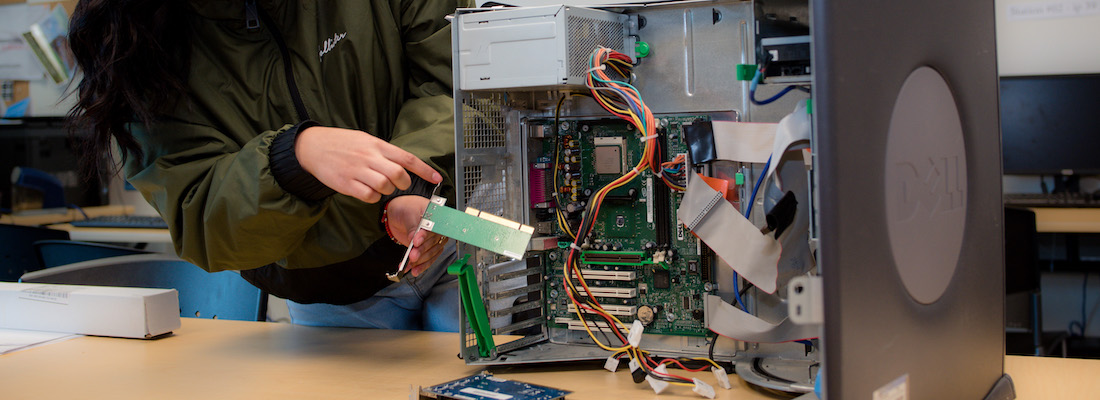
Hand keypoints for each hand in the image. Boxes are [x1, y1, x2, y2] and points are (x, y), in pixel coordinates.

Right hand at [296, 126, 442, 202]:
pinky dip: (372, 197)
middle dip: (403, 183)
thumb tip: (403, 164)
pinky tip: (367, 191)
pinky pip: (368, 196)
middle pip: (398, 175)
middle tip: (398, 184)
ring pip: (384, 186)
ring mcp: (357, 170)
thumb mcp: (365, 140)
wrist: (313, 146)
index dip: (424, 170)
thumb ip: (383, 151)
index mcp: (376, 145)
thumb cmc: (342, 143)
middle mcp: (369, 157)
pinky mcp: (346, 183)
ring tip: (378, 185)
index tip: (437, 178)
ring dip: (387, 190)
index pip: (406, 158)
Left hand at [386, 195, 448, 276]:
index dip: (425, 236)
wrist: (398, 212)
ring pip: (430, 254)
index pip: (433, 229)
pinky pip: (427, 259)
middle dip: (422, 251)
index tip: (416, 242)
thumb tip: (414, 237)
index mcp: (436, 217)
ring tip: (411, 265)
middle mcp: (437, 230)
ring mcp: (431, 240)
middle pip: (433, 243)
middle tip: (413, 255)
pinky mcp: (425, 249)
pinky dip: (420, 266)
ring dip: (421, 261)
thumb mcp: (409, 213)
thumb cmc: (406, 207)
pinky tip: (413, 269)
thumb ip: (412, 226)